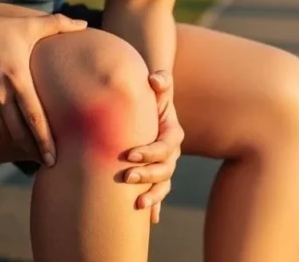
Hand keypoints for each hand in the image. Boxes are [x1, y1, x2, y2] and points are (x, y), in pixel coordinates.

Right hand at [0, 12, 87, 166]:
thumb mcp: (27, 25)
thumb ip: (58, 24)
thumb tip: (84, 22)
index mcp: (18, 80)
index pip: (34, 118)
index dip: (45, 141)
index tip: (54, 158)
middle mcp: (1, 95)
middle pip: (20, 133)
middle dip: (35, 150)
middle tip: (48, 163)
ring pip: (5, 132)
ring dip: (19, 145)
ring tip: (33, 154)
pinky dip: (2, 133)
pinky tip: (11, 137)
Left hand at [125, 68, 183, 223]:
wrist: (145, 107)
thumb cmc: (149, 97)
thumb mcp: (157, 89)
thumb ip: (160, 81)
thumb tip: (154, 78)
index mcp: (172, 134)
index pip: (165, 146)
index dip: (150, 152)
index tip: (129, 154)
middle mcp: (172, 153)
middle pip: (165, 169)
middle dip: (146, 175)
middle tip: (125, 177)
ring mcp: (166, 167)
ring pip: (163, 185)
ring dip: (152, 196)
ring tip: (137, 204)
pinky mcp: (156, 177)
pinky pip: (158, 194)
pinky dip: (154, 207)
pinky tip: (148, 219)